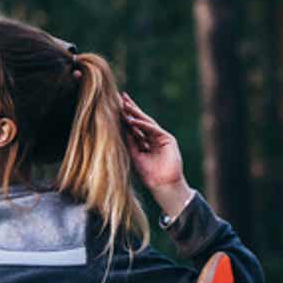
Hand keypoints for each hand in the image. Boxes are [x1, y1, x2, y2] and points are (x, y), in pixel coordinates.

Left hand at [120, 93, 192, 215]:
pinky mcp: (168, 139)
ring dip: (136, 113)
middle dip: (131, 109)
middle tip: (121, 97)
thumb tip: (121, 128)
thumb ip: (130, 142)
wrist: (163, 184)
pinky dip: (143, 125)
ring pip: (147, 122)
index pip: (134, 126)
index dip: (126, 117)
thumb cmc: (149, 174)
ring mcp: (161, 137)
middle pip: (141, 120)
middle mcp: (153, 137)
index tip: (115, 107)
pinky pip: (153, 129)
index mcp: (145, 142)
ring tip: (125, 105)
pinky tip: (133, 120)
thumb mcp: (135, 155)